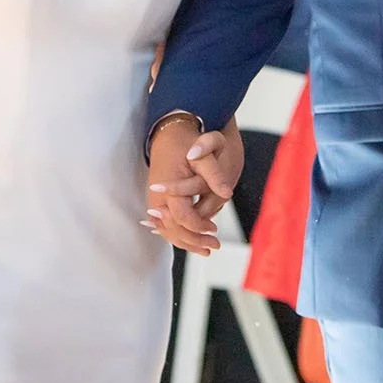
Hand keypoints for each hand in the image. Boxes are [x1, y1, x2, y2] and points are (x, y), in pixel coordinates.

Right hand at [143, 120, 239, 255]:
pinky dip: (178, 234)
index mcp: (168, 188)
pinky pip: (165, 224)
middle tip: (214, 246)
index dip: (199, 227)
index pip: (183, 217)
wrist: (167, 133)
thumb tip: (226, 193)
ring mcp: (156, 200)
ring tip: (206, 249)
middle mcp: (158, 197)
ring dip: (186, 241)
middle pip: (174, 229)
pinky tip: (190, 241)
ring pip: (168, 230)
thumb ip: (214, 174)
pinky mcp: (158, 201)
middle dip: (194, 240)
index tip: (214, 231)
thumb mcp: (203, 153)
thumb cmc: (185, 142)